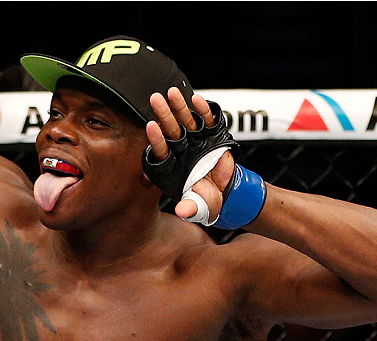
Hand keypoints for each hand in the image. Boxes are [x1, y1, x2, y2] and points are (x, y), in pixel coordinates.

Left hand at [146, 87, 234, 220]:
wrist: (225, 193)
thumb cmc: (207, 201)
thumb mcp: (199, 207)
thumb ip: (190, 208)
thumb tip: (182, 212)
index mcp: (174, 168)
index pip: (162, 151)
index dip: (157, 139)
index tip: (151, 126)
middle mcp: (182, 152)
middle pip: (171, 131)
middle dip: (164, 114)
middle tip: (156, 98)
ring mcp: (196, 142)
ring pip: (185, 121)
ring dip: (179, 107)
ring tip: (173, 92)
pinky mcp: (211, 136)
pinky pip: (206, 121)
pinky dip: (203, 111)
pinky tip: (196, 100)